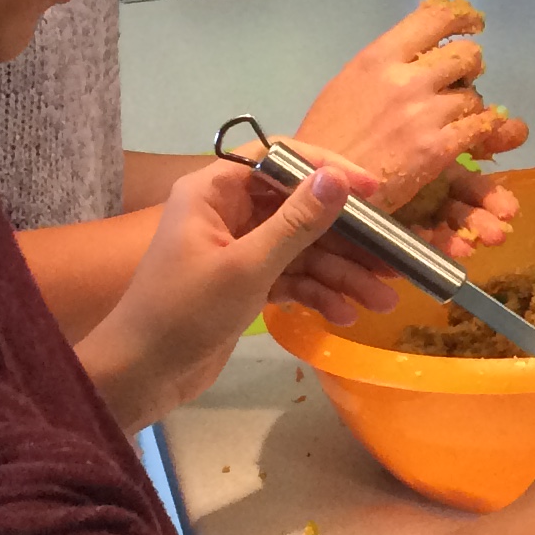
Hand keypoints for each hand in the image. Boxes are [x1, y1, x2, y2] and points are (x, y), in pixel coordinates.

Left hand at [79, 150, 377, 429]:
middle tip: (394, 260)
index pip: (281, 159)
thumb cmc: (183, 312)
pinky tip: (346, 315)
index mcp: (215, 191)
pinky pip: (293, 276)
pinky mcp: (246, 282)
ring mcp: (239, 248)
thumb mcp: (246, 267)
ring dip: (342, 274)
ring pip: (304, 249)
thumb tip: (339, 178)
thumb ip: (297, 223)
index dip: (330, 169)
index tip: (374, 191)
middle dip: (348, 239)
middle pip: (301, 209)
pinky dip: (318, 293)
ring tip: (383, 301)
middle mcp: (228, 212)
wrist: (140, 375)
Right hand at [297, 0, 529, 243]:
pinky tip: (476, 135)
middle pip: (465, 56)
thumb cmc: (326, 137)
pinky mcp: (437, 148)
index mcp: (379, 57)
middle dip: (468, 70)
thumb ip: (385, 66)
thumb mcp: (349, 84)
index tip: (472, 25)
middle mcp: (406, 79)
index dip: (462, 19)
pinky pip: (480, 128)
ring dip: (470, 106)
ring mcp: (424, 113)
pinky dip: (484, 131)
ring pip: (474, 96)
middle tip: (458, 84)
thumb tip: (419, 52)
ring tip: (453, 118)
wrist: (317, 185)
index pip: (435, 19)